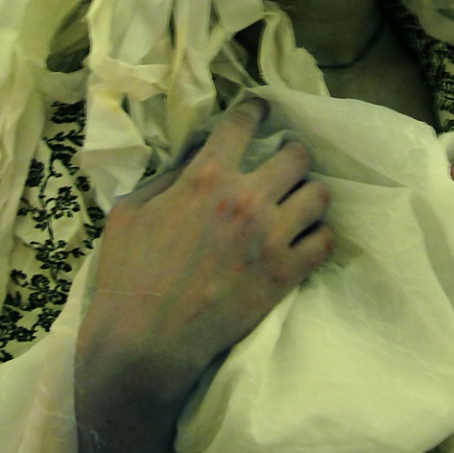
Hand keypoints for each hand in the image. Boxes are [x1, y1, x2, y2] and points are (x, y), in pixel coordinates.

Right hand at [78, 98, 333, 407]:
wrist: (144, 344)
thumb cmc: (128, 275)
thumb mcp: (130, 211)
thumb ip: (167, 177)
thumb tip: (196, 156)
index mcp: (206, 176)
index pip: (244, 124)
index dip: (255, 110)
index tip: (261, 109)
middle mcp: (246, 198)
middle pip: (296, 155)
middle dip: (291, 155)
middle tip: (284, 166)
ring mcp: (271, 236)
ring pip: (318, 194)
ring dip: (308, 195)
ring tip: (298, 202)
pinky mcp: (286, 274)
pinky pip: (325, 240)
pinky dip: (318, 236)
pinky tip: (304, 239)